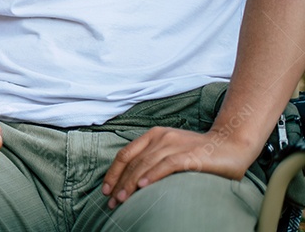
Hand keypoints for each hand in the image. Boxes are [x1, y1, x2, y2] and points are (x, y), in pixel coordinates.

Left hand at [101, 126, 255, 208]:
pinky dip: (152, 175)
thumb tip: (133, 182)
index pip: (125, 154)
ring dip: (131, 184)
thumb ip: (154, 160)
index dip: (113, 172)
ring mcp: (175, 145)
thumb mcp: (171, 152)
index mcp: (153, 136)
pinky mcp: (189, 155)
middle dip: (120, 183)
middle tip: (112, 202)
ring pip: (145, 165)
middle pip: (133, 162)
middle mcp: (161, 138)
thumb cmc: (200, 153)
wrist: (231, 145)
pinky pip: (166, 165)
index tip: (106, 189)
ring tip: (122, 200)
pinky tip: (143, 186)